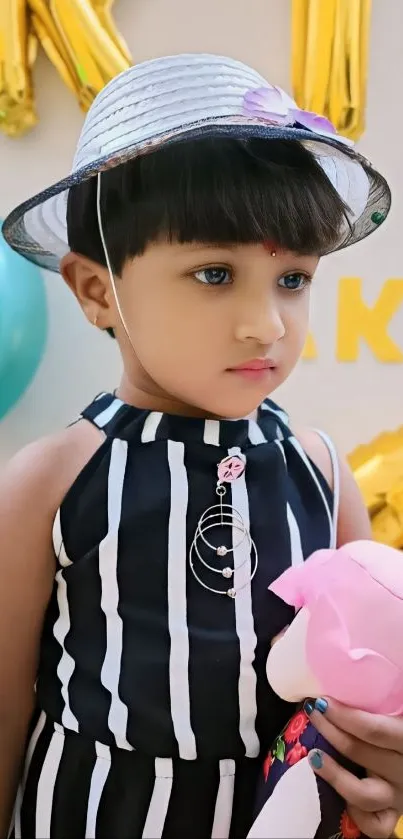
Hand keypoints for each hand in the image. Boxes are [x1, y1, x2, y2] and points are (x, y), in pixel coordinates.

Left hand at [304, 698, 402, 837]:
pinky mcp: (393, 816)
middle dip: (331, 731)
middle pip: (363, 753)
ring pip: (365, 795)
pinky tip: (342, 797)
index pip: (375, 730)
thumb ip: (377, 699)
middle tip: (313, 713)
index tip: (322, 702)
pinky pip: (375, 825)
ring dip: (335, 775)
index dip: (346, 716)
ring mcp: (398, 795)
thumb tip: (341, 672)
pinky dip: (357, 814)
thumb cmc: (395, 727)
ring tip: (315, 757)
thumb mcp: (393, 710)